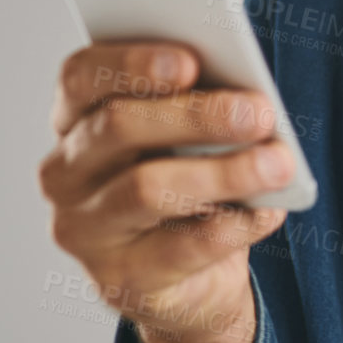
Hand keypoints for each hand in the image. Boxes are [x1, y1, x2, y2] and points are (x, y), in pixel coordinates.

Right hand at [39, 40, 293, 342]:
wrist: (190, 277)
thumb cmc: (187, 178)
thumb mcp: (188, 136)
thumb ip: (200, 105)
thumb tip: (246, 95)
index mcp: (75, 119)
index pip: (81, 78)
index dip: (130, 65)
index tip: (189, 62)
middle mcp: (64, 173)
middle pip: (117, 127)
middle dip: (195, 116)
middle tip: (258, 112)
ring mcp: (83, 231)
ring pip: (146, 189)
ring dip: (223, 172)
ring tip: (278, 163)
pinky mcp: (118, 280)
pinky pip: (179, 249)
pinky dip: (233, 225)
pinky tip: (269, 210)